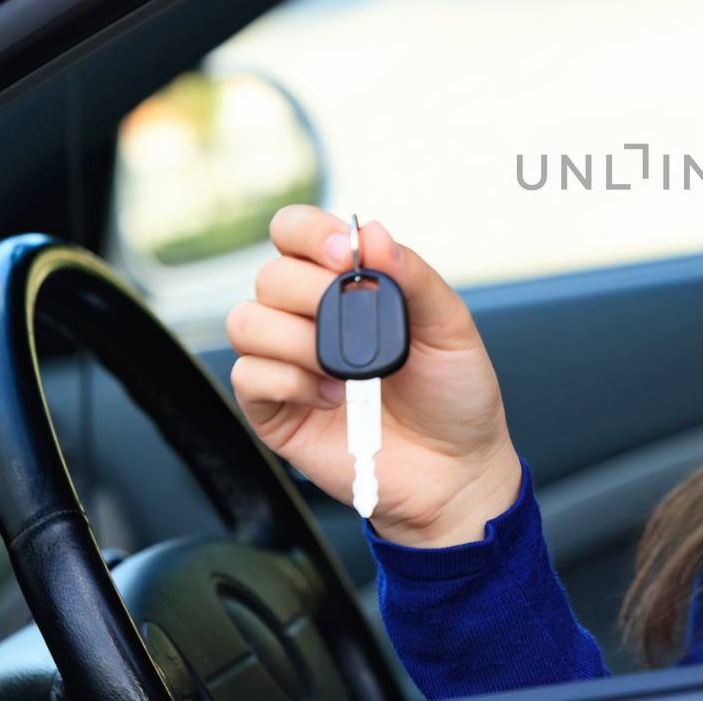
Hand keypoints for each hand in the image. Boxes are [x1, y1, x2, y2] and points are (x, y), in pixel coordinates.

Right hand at [225, 204, 522, 546]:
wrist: (455, 471)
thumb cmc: (454, 395)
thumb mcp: (451, 327)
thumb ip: (414, 276)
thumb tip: (373, 232)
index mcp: (347, 284)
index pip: (296, 231)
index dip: (309, 232)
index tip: (343, 255)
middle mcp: (308, 316)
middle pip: (271, 275)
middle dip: (313, 294)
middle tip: (357, 327)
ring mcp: (286, 362)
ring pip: (246, 321)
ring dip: (298, 340)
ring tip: (347, 371)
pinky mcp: (272, 409)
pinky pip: (248, 375)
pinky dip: (289, 381)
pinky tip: (331, 398)